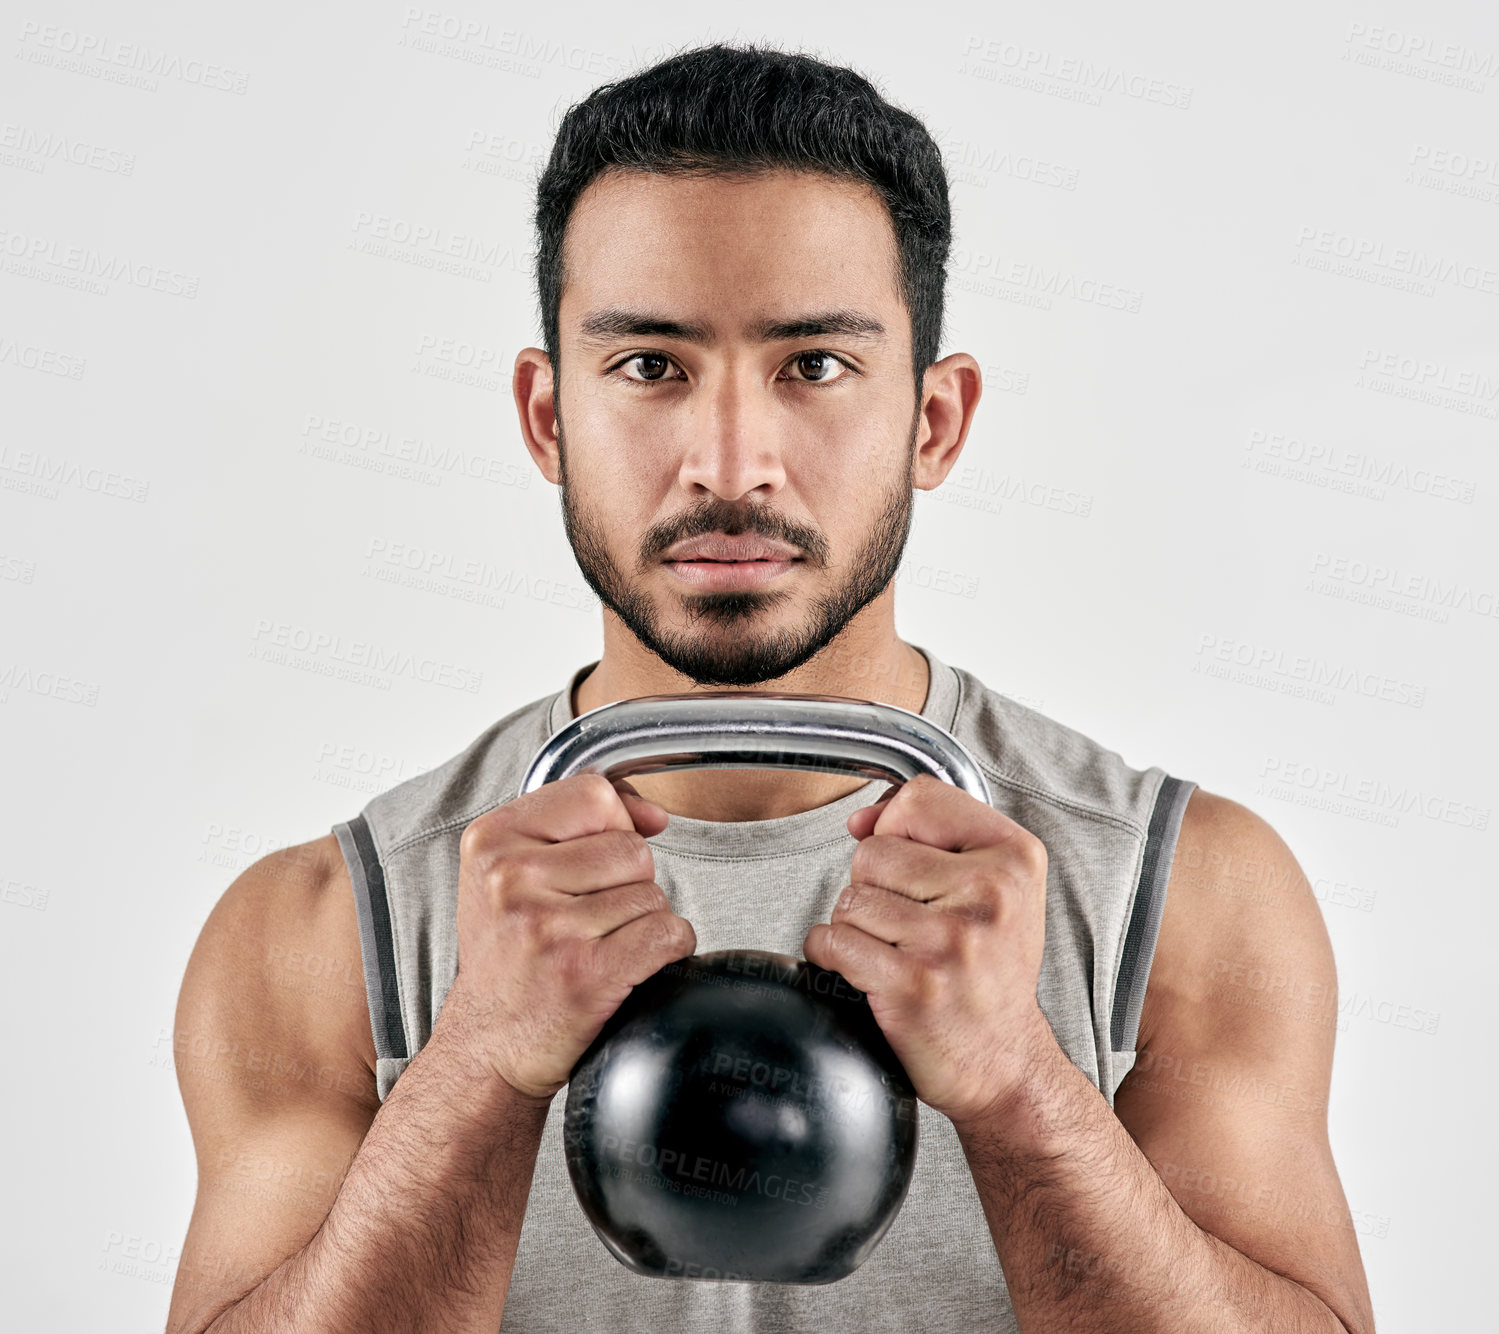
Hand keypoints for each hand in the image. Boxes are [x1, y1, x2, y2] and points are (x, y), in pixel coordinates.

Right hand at [439, 774, 696, 1101]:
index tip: (592, 865)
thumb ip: (577, 825)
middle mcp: (512, 879)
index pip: (594, 793)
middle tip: (585, 921)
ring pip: (652, 894)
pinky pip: (667, 934)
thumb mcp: (512, 874)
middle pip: (631, 848)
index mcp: (490, 841)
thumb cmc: (507, 958)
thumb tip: (653, 815)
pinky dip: (665, 951)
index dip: (611, 826)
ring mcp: (548, 927)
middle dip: (626, 885)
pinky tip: (626, 966)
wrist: (485, 1048)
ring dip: (640, 923)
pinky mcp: (584, 973)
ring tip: (596, 947)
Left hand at [802, 775, 1054, 1129]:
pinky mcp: (913, 983)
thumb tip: (861, 820)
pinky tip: (870, 972)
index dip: (896, 824)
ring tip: (898, 952)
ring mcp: (950, 939)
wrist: (1004, 1064)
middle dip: (876, 888)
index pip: (921, 798)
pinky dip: (834, 956)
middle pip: (874, 851)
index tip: (907, 861)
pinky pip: (834, 941)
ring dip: (858, 927)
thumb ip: (932, 835)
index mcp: (1014, 858)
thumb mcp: (995, 889)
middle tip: (912, 926)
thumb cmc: (991, 974)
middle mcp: (989, 894)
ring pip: (850, 897)